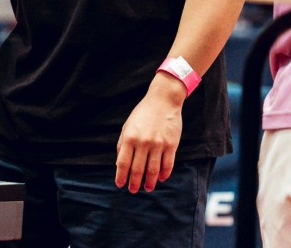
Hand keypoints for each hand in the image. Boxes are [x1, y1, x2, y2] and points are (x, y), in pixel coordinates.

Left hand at [114, 75, 184, 192]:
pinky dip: (164, 174)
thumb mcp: (127, 126)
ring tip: (147, 188)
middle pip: (138, 169)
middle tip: (133, 190)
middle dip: (134, 183)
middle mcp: (143, 143)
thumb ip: (122, 143)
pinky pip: (168, 164)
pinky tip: (161, 178)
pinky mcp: (171, 145)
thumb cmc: (143, 113)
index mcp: (130, 138)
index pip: (123, 163)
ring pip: (153, 170)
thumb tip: (120, 163)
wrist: (163, 101)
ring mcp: (158, 144)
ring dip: (149, 182)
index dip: (121, 176)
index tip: (120, 185)